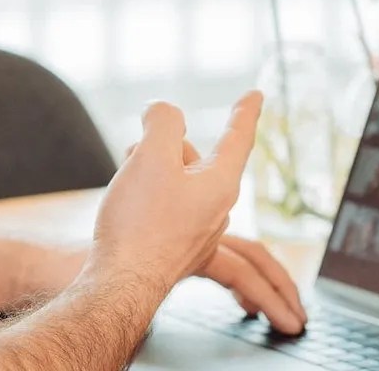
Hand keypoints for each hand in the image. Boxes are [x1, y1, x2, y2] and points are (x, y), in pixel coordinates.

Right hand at [114, 117, 306, 333]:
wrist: (123, 282)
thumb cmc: (139, 222)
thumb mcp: (150, 155)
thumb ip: (163, 121)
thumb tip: (163, 113)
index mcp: (220, 183)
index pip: (238, 137)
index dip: (245, 111)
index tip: (255, 95)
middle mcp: (217, 209)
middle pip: (193, 160)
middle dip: (163, 151)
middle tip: (134, 156)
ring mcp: (199, 233)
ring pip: (177, 185)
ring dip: (150, 175)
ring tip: (125, 186)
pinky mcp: (178, 250)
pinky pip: (169, 210)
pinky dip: (148, 199)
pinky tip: (127, 208)